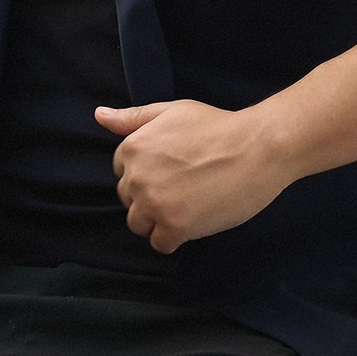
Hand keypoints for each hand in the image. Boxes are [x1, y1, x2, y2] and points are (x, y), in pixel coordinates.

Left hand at [98, 100, 293, 252]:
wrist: (257, 148)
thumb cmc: (218, 126)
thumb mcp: (172, 111)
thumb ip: (133, 118)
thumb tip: (99, 115)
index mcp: (132, 148)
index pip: (123, 174)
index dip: (149, 175)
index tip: (173, 170)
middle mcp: (136, 177)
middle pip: (130, 201)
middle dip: (152, 197)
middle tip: (186, 186)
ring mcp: (154, 203)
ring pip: (140, 225)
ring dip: (160, 220)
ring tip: (190, 204)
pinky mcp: (174, 226)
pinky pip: (160, 244)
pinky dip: (175, 237)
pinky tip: (195, 219)